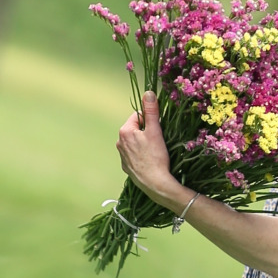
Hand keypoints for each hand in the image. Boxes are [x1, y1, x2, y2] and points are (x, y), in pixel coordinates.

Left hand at [116, 92, 184, 210]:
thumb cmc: (156, 157)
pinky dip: (141, 155)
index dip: (150, 121)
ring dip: (144, 143)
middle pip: (136, 129)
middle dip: (147, 132)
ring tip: (155, 152)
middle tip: (158, 141)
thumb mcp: (155, 131)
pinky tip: (150, 161)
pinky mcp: (126, 167)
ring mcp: (122, 156)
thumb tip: (148, 93)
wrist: (155, 184)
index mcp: (125, 131)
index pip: (138, 116)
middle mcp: (119, 142)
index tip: (158, 130)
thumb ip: (151, 111)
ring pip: (135, 142)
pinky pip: (134, 155)